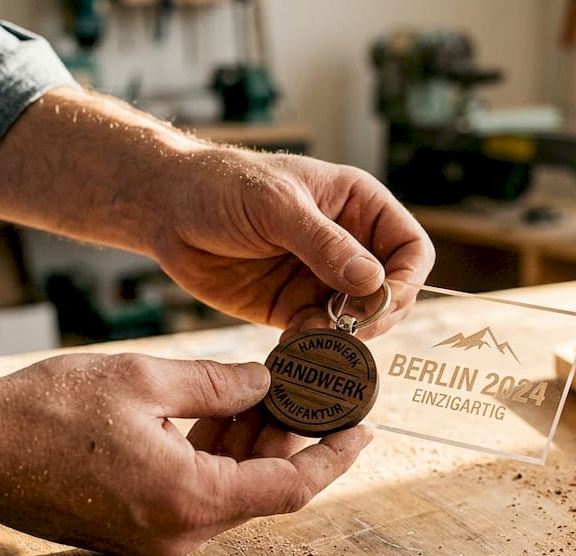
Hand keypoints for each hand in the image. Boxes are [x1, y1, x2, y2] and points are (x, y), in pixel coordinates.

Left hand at [0, 89, 433, 337]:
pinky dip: (315, 350)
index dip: (405, 279)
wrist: (165, 208)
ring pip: (360, 323)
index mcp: (358, 206)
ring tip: (312, 338)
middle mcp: (349, 246)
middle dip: (376, 315)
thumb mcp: (275, 205)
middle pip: (393, 293)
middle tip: (346, 329)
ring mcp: (323, 281)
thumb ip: (324, 243)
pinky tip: (292, 349)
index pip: (410, 248)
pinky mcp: (294, 310)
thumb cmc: (221, 185)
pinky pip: (320, 339)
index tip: (380, 300)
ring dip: (345, 339)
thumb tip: (374, 282)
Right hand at [0, 353, 370, 555]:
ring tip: (271, 389)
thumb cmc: (46, 413)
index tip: (364, 430)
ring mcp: (157, 536)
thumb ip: (220, 383)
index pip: (291, 486)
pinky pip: (196, 492)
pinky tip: (222, 411)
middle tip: (314, 390)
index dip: (334, 456)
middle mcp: (180, 532)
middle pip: (262, 486)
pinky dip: (215, 454)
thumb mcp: (147, 379)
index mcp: (192, 499)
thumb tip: (267, 382)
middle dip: (291, 436)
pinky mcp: (136, 528)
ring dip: (251, 443)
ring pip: (229, 487)